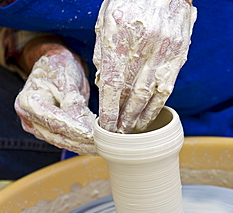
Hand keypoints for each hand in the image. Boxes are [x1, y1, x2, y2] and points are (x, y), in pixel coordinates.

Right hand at [15, 48, 96, 154]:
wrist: (55, 68)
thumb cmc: (58, 67)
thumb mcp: (66, 77)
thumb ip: (71, 100)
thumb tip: (80, 123)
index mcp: (28, 101)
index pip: (53, 119)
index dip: (73, 128)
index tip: (90, 133)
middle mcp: (29, 118)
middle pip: (56, 135)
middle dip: (80, 141)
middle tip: (100, 143)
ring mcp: (37, 127)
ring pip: (62, 141)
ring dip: (81, 146)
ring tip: (100, 146)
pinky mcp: (48, 132)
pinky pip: (65, 140)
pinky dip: (80, 144)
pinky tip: (94, 146)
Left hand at [93, 0, 196, 132]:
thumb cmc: (129, 2)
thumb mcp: (106, 21)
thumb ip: (103, 53)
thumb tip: (101, 85)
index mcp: (119, 33)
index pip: (112, 82)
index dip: (109, 108)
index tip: (105, 126)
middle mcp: (144, 43)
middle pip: (132, 92)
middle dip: (123, 117)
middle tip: (117, 133)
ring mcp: (164, 49)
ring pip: (151, 94)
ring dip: (140, 116)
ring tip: (131, 130)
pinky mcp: (179, 53)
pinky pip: (167, 87)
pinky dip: (156, 106)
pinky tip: (148, 116)